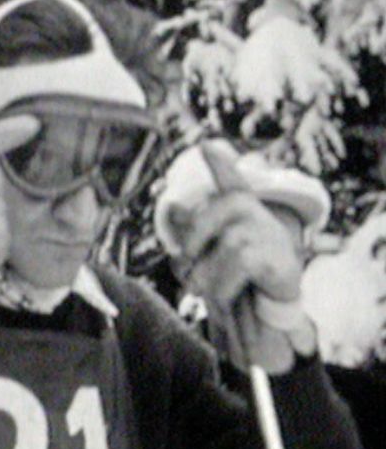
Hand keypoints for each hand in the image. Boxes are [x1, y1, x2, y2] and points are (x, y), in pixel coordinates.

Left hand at [180, 142, 310, 371]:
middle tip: (188, 278)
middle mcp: (251, 211)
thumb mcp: (209, 250)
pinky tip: (231, 294)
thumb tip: (173, 207)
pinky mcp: (275, 257)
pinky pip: (234, 270)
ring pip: (217, 253)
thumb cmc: (233, 271)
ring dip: (205, 280)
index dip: (219, 162)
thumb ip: (192, 230)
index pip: (229, 178)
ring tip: (210, 291)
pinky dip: (223, 289)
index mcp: (234, 205)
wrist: (269, 303)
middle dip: (186, 257)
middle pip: (200, 229)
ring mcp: (265, 231)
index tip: (207, 144)